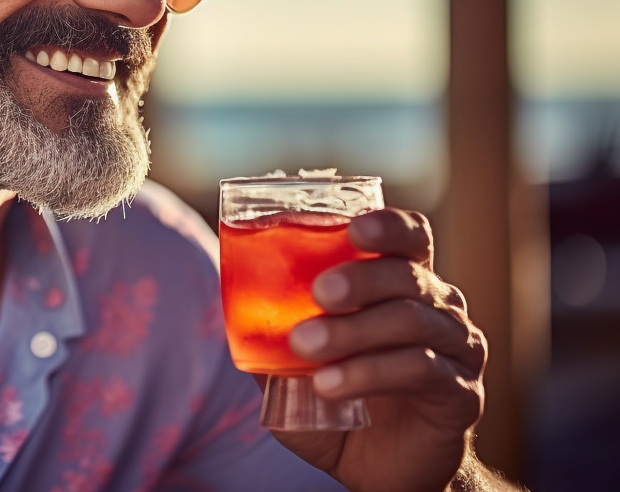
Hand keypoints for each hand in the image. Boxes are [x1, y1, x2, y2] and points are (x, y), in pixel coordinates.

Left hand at [267, 208, 488, 491]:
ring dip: (354, 330)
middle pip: (407, 275)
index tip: (354, 229)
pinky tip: (330, 386)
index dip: (389, 226)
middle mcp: (439, 309)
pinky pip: (422, 371)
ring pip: (412, 321)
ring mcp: (458, 350)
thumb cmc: (339, 403)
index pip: (411, 238)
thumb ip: (269, 338)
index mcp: (404, 286)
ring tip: (305, 346)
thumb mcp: (294, 369)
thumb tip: (230, 309)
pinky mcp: (462, 395)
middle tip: (319, 292)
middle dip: (360, 279)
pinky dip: (370, 373)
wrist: (379, 471)